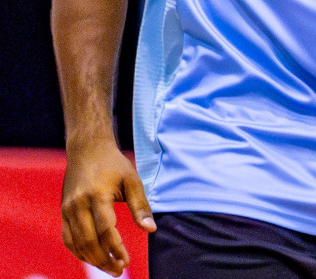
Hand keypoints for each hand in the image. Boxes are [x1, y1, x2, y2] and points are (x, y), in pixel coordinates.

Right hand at [60, 141, 154, 276]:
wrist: (86, 150)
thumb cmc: (114, 165)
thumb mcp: (132, 180)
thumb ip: (141, 206)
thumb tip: (151, 229)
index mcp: (97, 196)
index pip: (105, 229)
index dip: (115, 248)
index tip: (126, 261)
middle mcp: (77, 205)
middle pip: (88, 241)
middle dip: (104, 260)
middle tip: (119, 270)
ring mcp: (67, 210)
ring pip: (76, 243)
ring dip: (92, 259)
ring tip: (109, 268)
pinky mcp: (63, 212)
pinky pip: (68, 239)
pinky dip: (79, 252)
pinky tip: (93, 258)